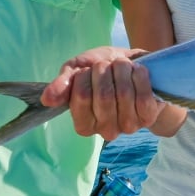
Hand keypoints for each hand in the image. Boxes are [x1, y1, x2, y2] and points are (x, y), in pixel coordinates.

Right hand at [41, 46, 185, 140]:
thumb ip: (63, 84)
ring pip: (123, 93)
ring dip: (122, 69)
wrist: (134, 66)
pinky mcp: (147, 118)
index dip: (84, 76)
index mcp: (84, 124)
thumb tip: (47, 99)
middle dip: (104, 70)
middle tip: (106, 65)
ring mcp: (128, 126)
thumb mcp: (78, 70)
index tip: (88, 70)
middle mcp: (105, 131)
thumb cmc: (103, 70)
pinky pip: (142, 95)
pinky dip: (139, 75)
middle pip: (103, 95)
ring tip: (122, 65)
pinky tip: (137, 70)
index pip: (80, 97)